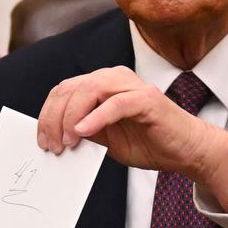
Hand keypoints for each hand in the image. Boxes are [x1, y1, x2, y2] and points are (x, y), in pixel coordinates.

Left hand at [36, 66, 227, 208]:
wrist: (185, 149)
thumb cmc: (148, 141)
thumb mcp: (107, 138)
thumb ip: (85, 130)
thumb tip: (55, 135)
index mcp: (103, 83)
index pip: (65, 89)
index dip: (48, 113)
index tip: (42, 140)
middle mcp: (115, 77)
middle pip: (72, 88)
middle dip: (54, 117)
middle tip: (52, 145)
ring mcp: (132, 85)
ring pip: (89, 90)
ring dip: (71, 117)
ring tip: (67, 141)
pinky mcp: (146, 98)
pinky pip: (115, 103)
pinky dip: (95, 117)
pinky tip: (83, 132)